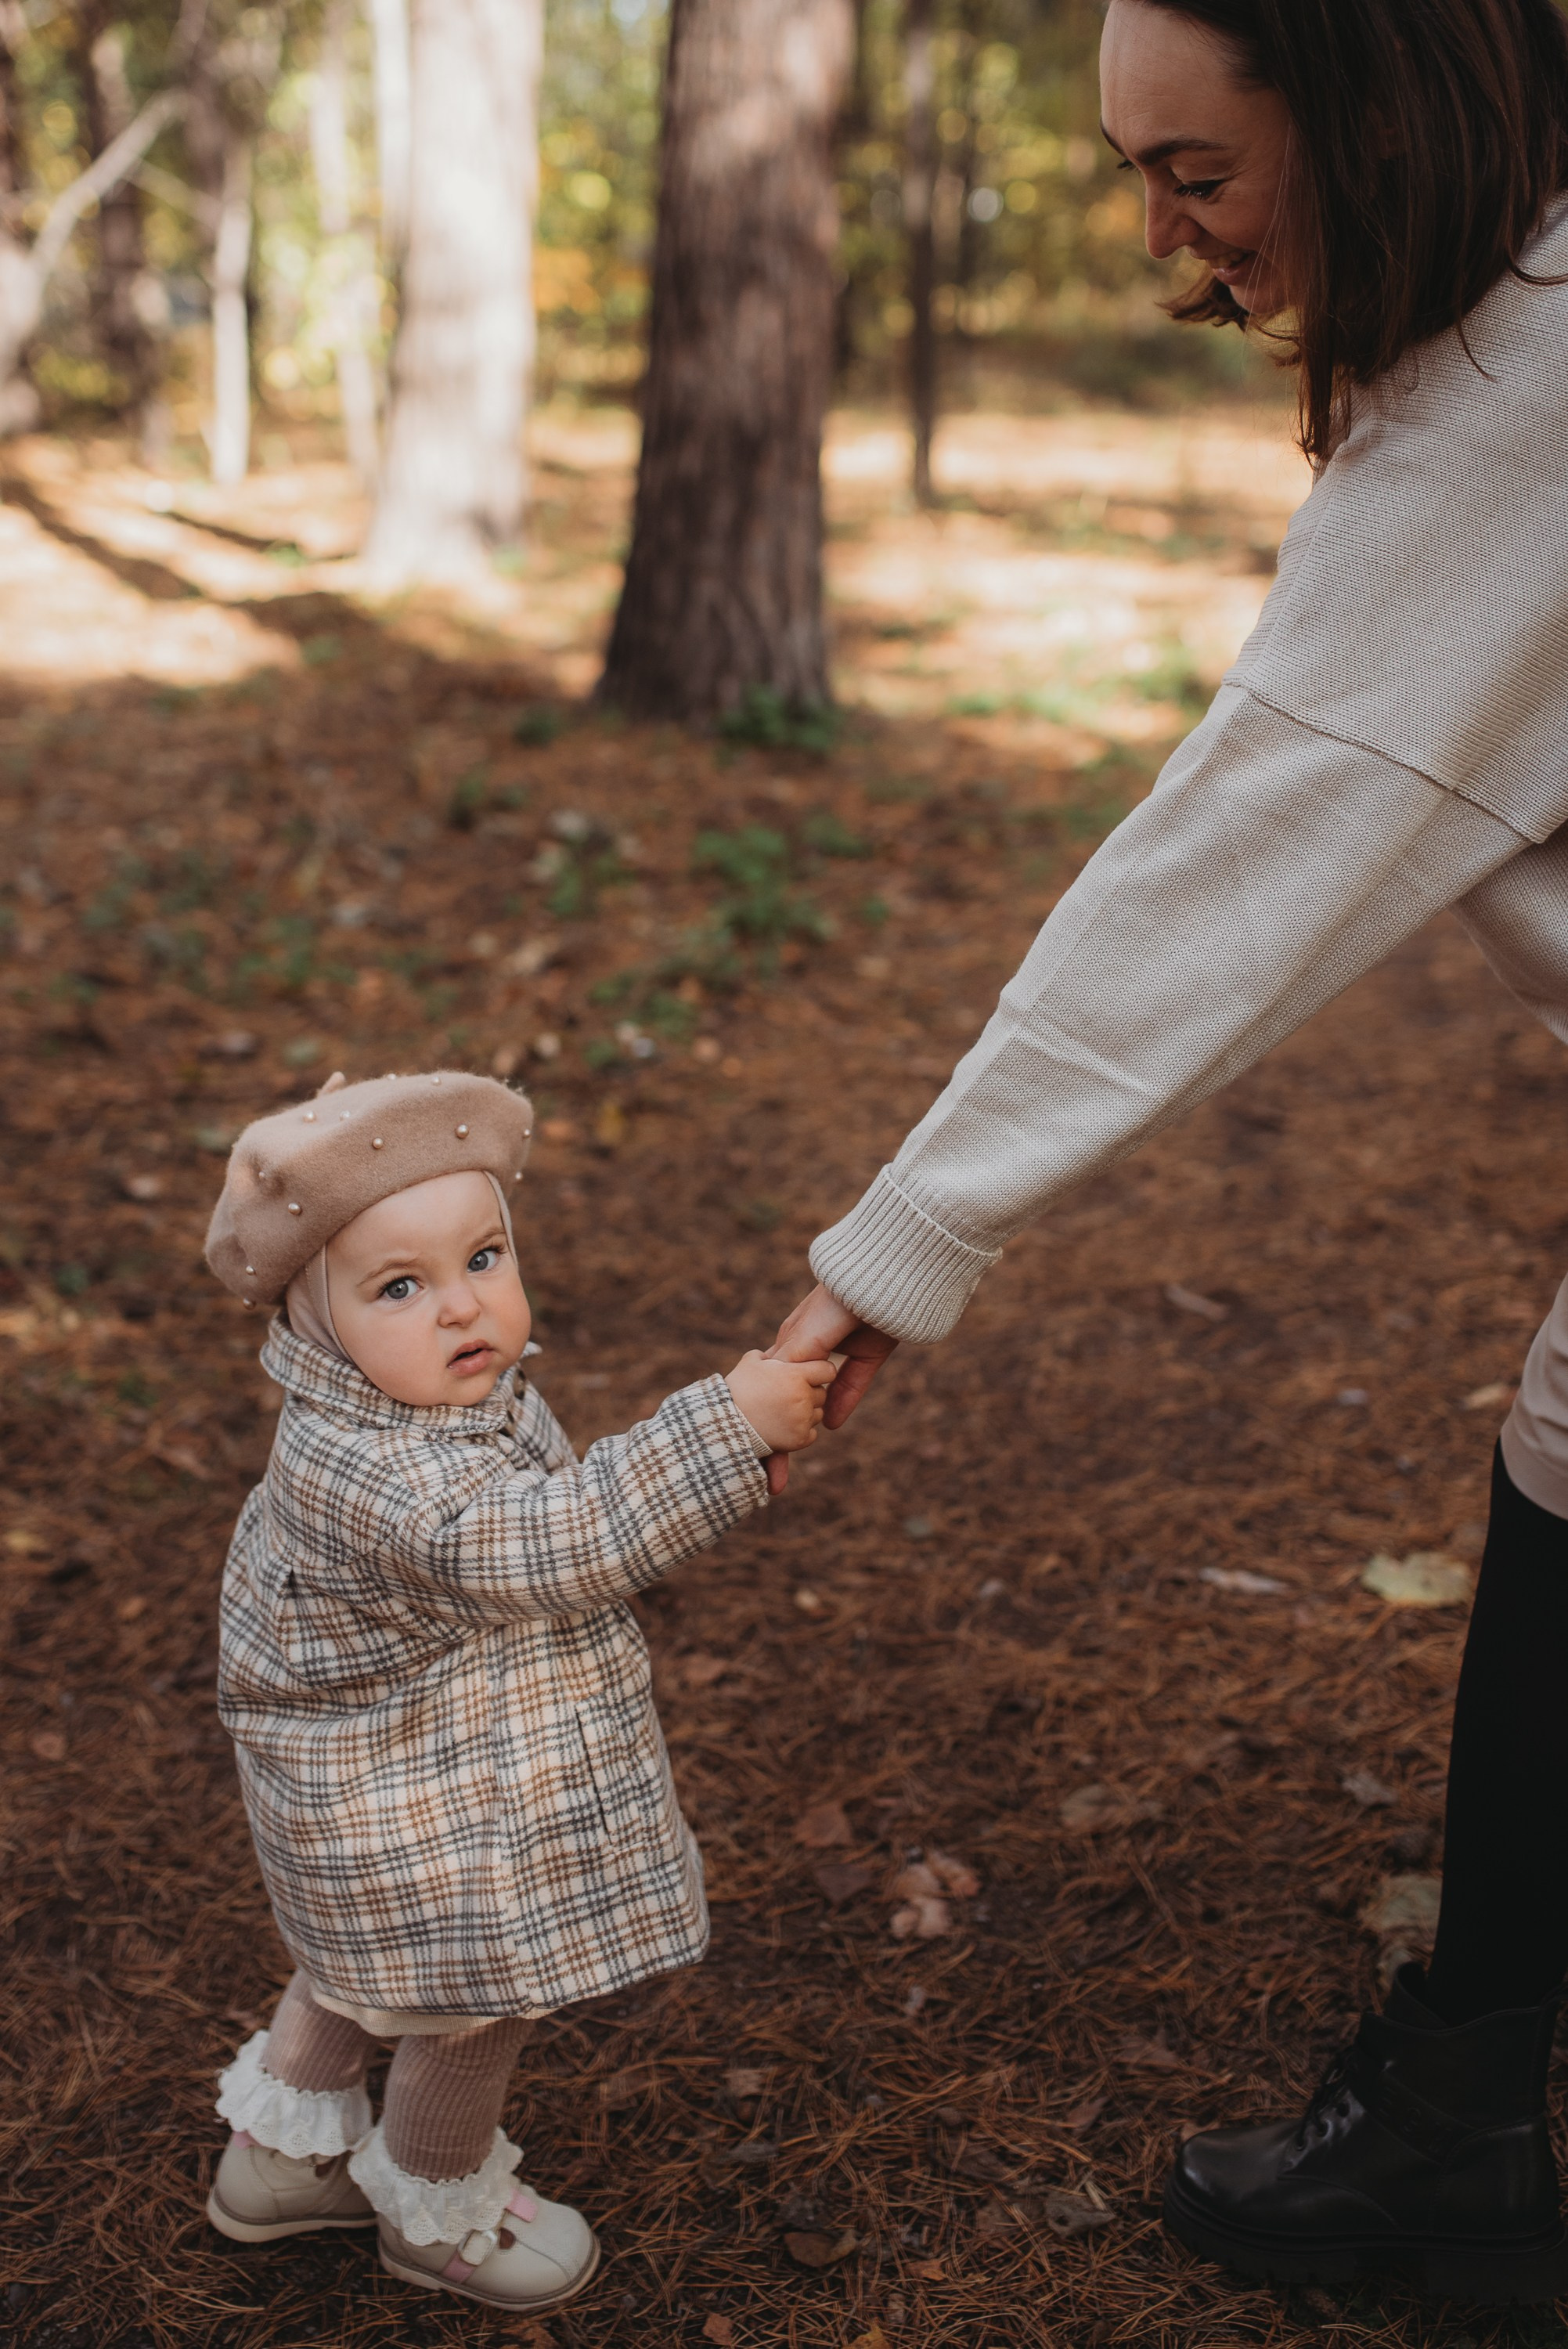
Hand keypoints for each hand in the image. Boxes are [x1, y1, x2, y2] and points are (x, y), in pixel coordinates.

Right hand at [727, 1350, 835, 1461]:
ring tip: (782, 1411)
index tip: (809, 1375)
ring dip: (806, 1412)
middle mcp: (803, 1397)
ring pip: (817, 1413)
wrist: (726, 1423)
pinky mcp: (799, 1439)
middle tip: (788, 1395)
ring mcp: (803, 1420)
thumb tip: (775, 1352)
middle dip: (809, 1392)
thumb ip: (770, 1354)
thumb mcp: (750, 1362)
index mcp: (795, 1375)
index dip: (819, 1371)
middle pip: (822, 1393)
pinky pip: (811, 1433)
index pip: (827, 1370)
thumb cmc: (736, 1389)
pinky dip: (800, 1431)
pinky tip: (782, 1426)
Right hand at [766, 1283, 898, 1429]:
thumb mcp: (804, 1336)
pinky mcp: (867, 1355)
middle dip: (790, 1407)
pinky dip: (842, 1404)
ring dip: (816, 1411)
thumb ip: (789, 1362)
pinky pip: (852, 1385)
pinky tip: (832, 1423)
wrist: (880, 1286)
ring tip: (806, 1434)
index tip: (758, 1420)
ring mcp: (842, 1349)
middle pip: (800, 1384)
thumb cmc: (832, 1305)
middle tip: (783, 1434)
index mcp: (792, 1336)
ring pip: (826, 1388)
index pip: (776, 1373)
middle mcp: (814, 1345)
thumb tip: (772, 1391)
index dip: (767, 1395)